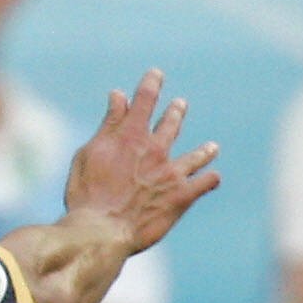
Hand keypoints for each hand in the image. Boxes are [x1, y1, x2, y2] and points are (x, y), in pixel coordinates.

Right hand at [63, 70, 220, 254]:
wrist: (103, 229)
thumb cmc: (87, 192)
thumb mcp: (89, 152)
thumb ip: (109, 124)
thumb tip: (119, 96)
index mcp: (130, 137)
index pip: (143, 102)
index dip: (151, 85)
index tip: (156, 74)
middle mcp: (155, 150)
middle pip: (170, 125)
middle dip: (175, 113)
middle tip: (180, 104)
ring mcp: (171, 173)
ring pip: (195, 155)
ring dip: (203, 150)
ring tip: (212, 147)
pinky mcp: (182, 196)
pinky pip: (203, 184)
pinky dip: (210, 179)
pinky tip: (215, 178)